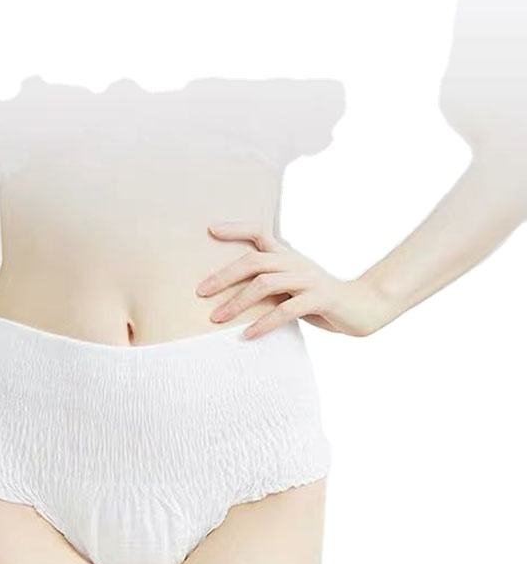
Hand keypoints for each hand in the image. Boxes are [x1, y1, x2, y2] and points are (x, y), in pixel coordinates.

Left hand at [196, 221, 395, 338]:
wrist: (363, 307)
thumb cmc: (319, 298)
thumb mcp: (291, 284)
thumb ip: (268, 281)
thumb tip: (228, 293)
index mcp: (287, 255)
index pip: (259, 231)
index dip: (235, 228)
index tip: (209, 230)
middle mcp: (295, 262)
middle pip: (253, 261)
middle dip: (223, 276)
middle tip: (200, 292)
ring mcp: (308, 280)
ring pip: (265, 284)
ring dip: (237, 302)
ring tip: (216, 319)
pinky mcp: (319, 299)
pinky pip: (286, 310)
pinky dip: (263, 323)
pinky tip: (247, 335)